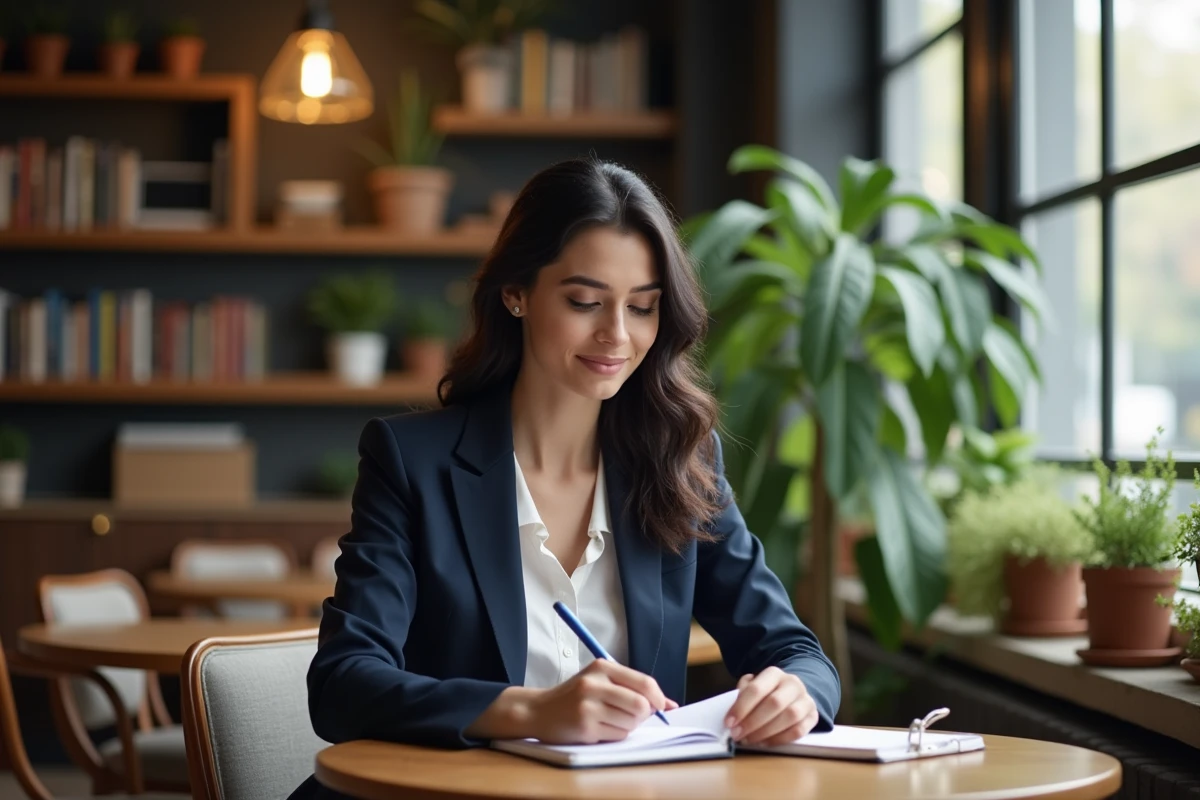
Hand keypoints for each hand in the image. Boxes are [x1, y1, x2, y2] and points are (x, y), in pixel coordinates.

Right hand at [525, 659, 677, 743]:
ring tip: (611, 720)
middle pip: (640, 705)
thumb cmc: (575, 696)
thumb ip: (633, 688)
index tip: (661, 705)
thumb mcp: (600, 681)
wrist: (539, 711)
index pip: (644, 682)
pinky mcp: (585, 727)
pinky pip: (618, 735)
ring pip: (631, 723)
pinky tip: (600, 728)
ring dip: (628, 726)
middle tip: (634, 716)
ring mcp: (588, 706)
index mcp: (602, 667)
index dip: (659, 697)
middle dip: (644, 715)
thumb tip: (671, 705)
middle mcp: (594, 684)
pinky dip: (616, 734)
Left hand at [724, 666, 818, 745]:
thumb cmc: (766, 692)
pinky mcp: (813, 716)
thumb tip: (733, 715)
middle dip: (753, 722)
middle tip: (737, 734)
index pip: (757, 689)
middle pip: (775, 703)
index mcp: (774, 673)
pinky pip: (799, 731)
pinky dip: (780, 739)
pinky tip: (764, 743)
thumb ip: (743, 695)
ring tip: (750, 740)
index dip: (741, 707)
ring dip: (766, 732)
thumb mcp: (753, 686)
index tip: (729, 723)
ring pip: (790, 717)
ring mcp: (806, 700)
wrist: (792, 692)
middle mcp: (793, 684)